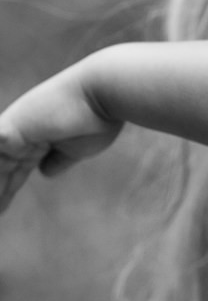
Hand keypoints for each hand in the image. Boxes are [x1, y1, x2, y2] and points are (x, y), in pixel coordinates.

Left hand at [0, 59, 123, 211]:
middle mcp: (21, 133)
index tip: (2, 209)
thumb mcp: (76, 148)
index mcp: (37, 137)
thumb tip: (45, 171)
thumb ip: (58, 158)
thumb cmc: (99, 117)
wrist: (104, 91)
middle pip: (2, 171)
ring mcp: (13, 131)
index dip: (6, 190)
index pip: (15, 170)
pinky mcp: (9, 131)